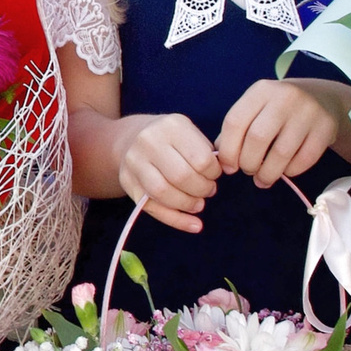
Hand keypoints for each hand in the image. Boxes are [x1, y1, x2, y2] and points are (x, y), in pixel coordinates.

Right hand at [113, 111, 221, 229]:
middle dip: (202, 190)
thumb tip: (223, 172)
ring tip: (198, 204)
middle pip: (182, 177)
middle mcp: (148, 141)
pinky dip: (176, 220)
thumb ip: (205, 150)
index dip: (214, 173)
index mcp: (171, 126)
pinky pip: (152, 207)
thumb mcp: (188, 132)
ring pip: (164, 193)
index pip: (201, 159)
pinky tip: (193, 225)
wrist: (130, 138)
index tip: (214, 175)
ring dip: (188, 204)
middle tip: (208, 191)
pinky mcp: (127, 182)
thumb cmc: (170, 139)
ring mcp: (134, 162)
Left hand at [217, 79, 344, 187]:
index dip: (228, 149)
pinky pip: (304, 159)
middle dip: (248, 162)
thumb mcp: (257, 108)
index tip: (229, 167)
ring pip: (281, 152)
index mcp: (261, 91)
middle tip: (248, 171)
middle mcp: (285, 97)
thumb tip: (220, 156)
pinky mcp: (326, 128)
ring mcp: (308, 112)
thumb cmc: (279, 108)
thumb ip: (238, 128)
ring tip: (263, 178)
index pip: (235, 122)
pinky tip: (285, 172)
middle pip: (257, 138)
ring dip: (268, 172)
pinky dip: (291, 171)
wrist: (322, 98)